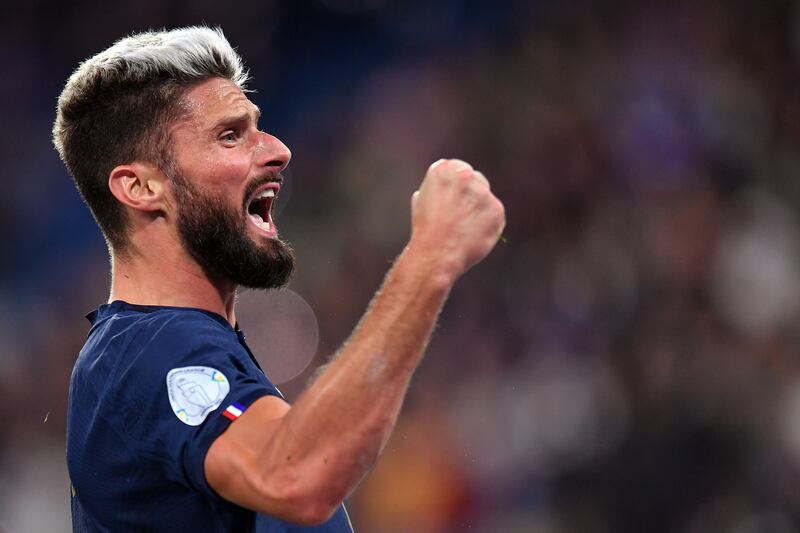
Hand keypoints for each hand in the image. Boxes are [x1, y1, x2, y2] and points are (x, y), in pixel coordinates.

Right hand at [409, 159, 505, 280]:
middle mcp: (465, 175)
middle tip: (461, 214)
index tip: (453, 198)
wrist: (436, 253)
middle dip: (471, 194)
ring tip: (464, 229)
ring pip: (486, 198)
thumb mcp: (422, 200)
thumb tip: (441, 191)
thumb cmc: (425, 230)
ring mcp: (483, 192)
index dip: (456, 185)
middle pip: (476, 179)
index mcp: (443, 169)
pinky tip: (474, 235)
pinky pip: (495, 215)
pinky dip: (488, 225)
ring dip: (479, 209)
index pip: (457, 168)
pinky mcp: (497, 210)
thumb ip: (436, 189)